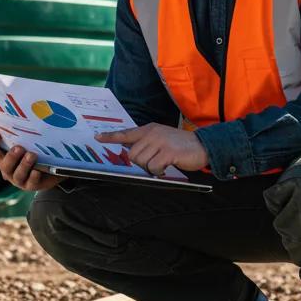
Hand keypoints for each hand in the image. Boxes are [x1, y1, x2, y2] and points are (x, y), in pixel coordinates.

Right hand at [0, 131, 61, 192]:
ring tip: (32, 155)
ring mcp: (19, 179)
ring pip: (18, 174)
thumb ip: (22, 135)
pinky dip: (34, 176)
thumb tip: (25, 115)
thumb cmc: (34, 151)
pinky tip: (37, 171)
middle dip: (11, 156)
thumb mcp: (27, 143)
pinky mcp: (31, 186)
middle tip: (19, 148)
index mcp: (3, 157)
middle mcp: (8, 169)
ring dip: (24, 164)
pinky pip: (31, 182)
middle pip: (5, 165)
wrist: (49, 170)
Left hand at [95, 123, 209, 175]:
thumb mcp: (161, 138)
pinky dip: (159, 171)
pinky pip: (153, 167)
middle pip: (132, 155)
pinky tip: (167, 167)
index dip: (111, 136)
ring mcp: (160, 142)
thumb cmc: (180, 146)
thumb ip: (147, 142)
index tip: (98, 138)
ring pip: (142, 162)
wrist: (203, 145)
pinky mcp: (168, 152)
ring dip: (151, 168)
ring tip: (163, 163)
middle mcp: (152, 133)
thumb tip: (131, 152)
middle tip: (155, 163)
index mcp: (149, 129)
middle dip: (141, 163)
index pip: (126, 133)